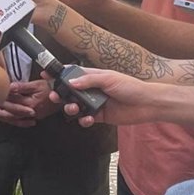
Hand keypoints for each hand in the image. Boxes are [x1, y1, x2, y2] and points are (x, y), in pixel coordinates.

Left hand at [0, 80, 59, 126]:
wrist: (64, 94)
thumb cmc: (52, 87)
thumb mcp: (37, 84)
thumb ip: (22, 87)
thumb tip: (10, 86)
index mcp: (31, 103)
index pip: (14, 101)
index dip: (4, 97)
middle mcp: (32, 112)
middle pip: (12, 112)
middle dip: (1, 109)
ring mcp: (34, 116)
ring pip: (16, 119)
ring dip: (4, 116)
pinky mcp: (36, 117)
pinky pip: (22, 121)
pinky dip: (13, 120)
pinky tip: (6, 119)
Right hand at [45, 67, 161, 126]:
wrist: (147, 104)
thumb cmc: (131, 87)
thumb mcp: (109, 79)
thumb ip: (88, 81)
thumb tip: (70, 82)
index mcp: (93, 77)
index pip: (72, 74)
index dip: (59, 74)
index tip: (46, 74)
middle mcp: (92, 90)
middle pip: (70, 91)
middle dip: (61, 94)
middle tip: (56, 97)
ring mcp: (95, 103)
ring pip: (76, 106)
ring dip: (71, 108)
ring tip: (74, 109)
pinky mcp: (100, 116)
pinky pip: (86, 119)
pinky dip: (84, 120)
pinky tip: (88, 119)